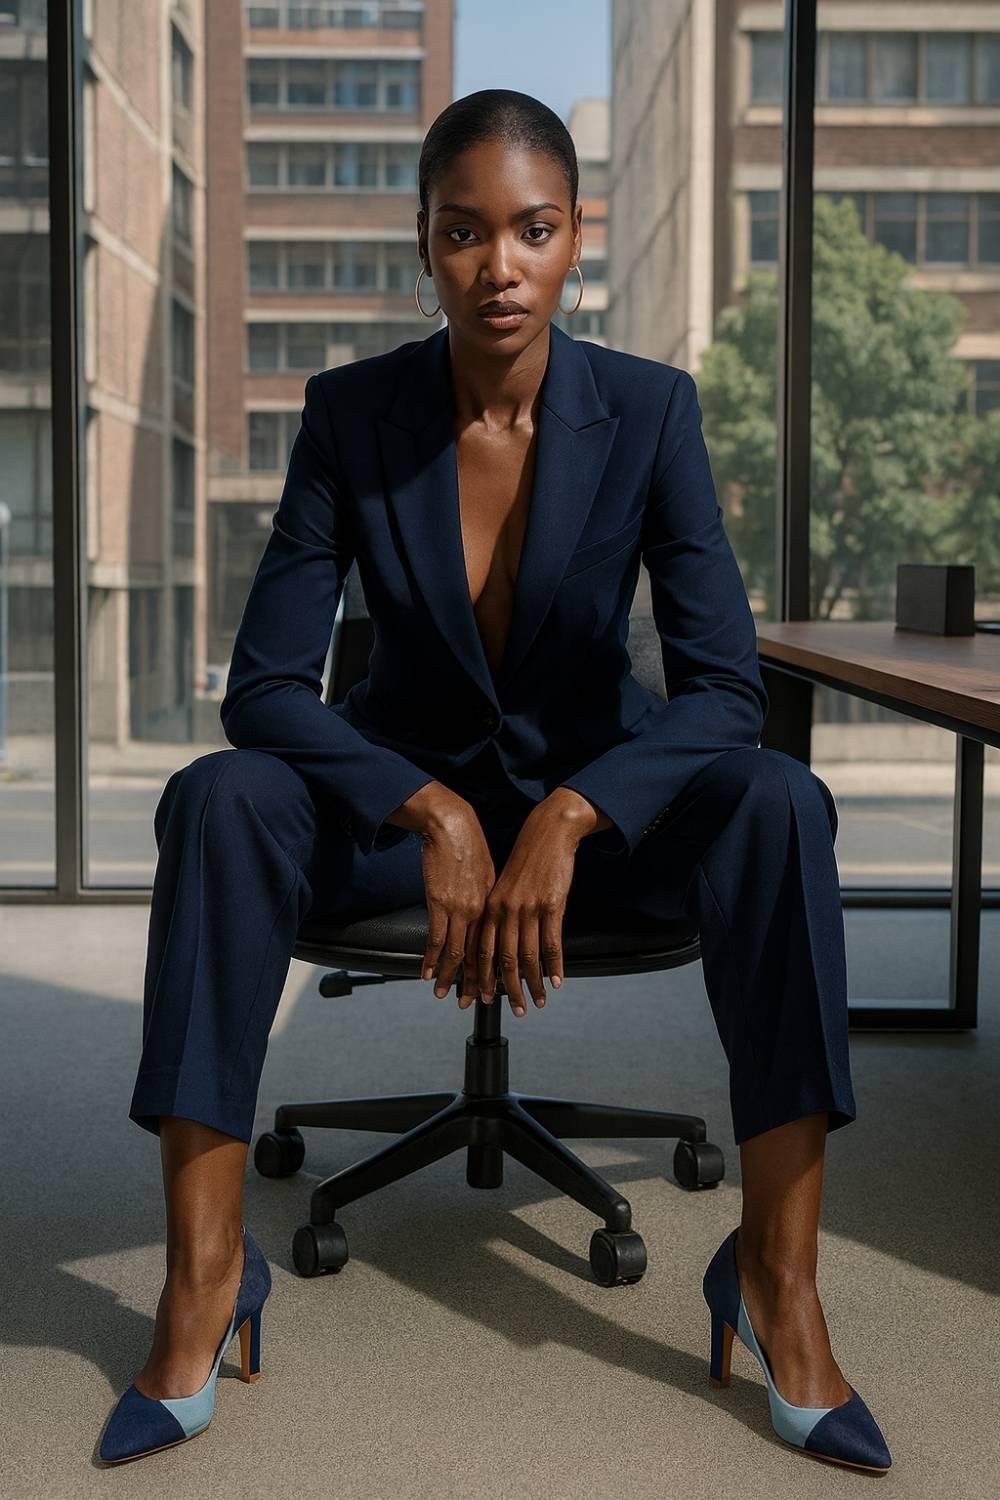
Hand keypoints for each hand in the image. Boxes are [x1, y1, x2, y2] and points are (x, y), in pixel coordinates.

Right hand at [408, 793, 496, 1006]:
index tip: (492, 989)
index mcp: (493, 905)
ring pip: (458, 953)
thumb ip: (485, 896)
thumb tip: (483, 912)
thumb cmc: (468, 843)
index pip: (494, 947)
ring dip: (452, 978)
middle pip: (479, 956)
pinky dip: (432, 960)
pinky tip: (429, 975)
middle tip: (475, 1003)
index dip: (492, 971)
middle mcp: (480, 911)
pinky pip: (436, 939)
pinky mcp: (440, 903)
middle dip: (476, 983)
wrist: (451, 824)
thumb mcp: (486, 871)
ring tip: (447, 996)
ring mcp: (460, 909)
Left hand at [475, 790, 602, 1017]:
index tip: (483, 998)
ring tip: (539, 1001)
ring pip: (528, 956)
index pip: (482, 951)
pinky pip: (552, 942)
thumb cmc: (527, 859)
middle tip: (517, 1010)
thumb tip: (502, 942)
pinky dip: (555, 965)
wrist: (548, 832)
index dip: (482, 978)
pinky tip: (557, 980)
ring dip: (534, 983)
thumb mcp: (504, 886)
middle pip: (504, 960)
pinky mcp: (551, 905)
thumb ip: (501, 913)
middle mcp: (506, 910)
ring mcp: (528, 909)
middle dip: (509, 989)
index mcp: (491, 907)